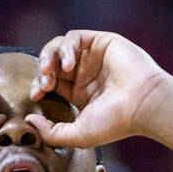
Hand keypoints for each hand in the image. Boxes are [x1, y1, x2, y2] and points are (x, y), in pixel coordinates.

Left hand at [26, 30, 172, 147]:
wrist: (142, 106)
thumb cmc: (116, 122)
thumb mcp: (78, 135)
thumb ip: (52, 132)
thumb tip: (30, 120)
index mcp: (79, 93)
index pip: (50, 82)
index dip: (38, 86)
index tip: (36, 95)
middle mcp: (85, 73)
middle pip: (51, 63)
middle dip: (41, 72)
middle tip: (44, 85)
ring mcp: (93, 57)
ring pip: (59, 47)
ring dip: (49, 57)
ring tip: (51, 72)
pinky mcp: (101, 42)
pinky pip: (74, 37)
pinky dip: (66, 48)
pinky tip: (69, 65)